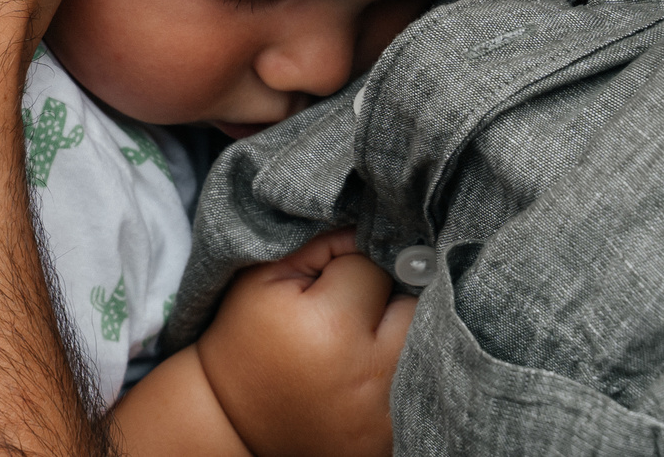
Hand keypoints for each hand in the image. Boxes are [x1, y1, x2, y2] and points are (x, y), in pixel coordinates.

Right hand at [197, 232, 414, 456]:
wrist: (237, 422)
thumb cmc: (247, 339)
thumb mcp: (264, 277)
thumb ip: (324, 243)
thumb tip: (375, 227)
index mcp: (333, 329)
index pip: (375, 268)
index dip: (351, 266)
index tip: (327, 283)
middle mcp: (372, 376)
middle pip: (416, 307)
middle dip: (389, 298)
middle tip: (355, 309)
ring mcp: (388, 416)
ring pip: (426, 347)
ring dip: (402, 335)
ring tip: (363, 339)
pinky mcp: (395, 438)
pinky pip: (419, 387)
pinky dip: (400, 373)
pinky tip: (365, 374)